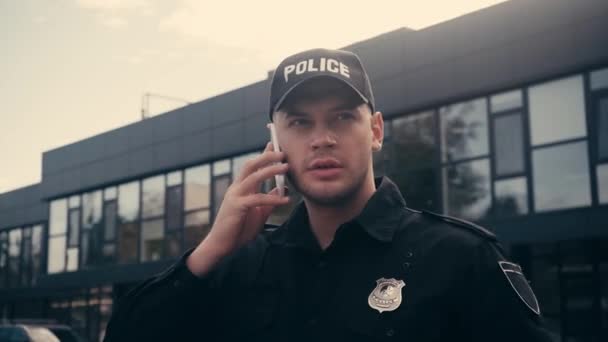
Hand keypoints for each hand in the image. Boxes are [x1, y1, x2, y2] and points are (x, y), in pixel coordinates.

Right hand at [186, 142, 288, 275]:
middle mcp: (236, 188)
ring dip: (270, 170)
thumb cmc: (239, 230)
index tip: (274, 144)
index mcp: (241, 188)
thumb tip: (282, 187)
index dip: (263, 154)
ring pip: (253, 176)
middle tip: (282, 152)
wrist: (222, 246)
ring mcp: (235, 196)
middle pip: (251, 165)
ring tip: (286, 167)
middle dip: (266, 156)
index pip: (252, 166)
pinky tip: (285, 199)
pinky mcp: (236, 207)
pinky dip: (272, 197)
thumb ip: (269, 200)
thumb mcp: (259, 213)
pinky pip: (257, 198)